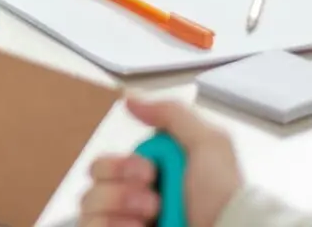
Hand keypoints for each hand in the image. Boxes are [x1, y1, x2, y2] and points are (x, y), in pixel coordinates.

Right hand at [79, 97, 242, 226]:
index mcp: (153, 177)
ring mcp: (126, 220)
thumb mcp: (209, 144)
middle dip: (118, 180)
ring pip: (88, 201)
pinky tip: (138, 226)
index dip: (122, 163)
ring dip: (117, 203)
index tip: (149, 170)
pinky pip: (90, 225)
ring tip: (151, 215)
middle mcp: (135, 199)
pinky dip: (112, 224)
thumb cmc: (223, 197)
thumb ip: (172, 115)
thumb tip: (130, 98)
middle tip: (152, 195)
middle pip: (95, 177)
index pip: (111, 162)